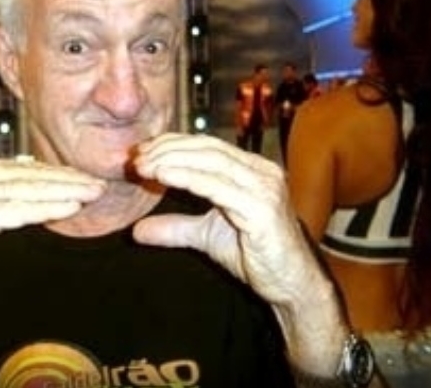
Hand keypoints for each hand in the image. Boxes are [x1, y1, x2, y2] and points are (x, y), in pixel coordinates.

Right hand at [0, 153, 105, 290]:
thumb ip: (1, 187)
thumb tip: (31, 168)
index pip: (27, 169)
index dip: (60, 174)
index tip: (87, 178)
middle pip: (32, 176)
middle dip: (70, 180)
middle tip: (100, 184)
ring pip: (29, 191)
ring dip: (65, 192)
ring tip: (93, 194)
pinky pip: (17, 211)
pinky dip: (46, 208)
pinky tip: (70, 208)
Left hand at [130, 133, 324, 307]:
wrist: (292, 285)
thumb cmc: (258, 257)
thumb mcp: (207, 236)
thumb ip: (176, 227)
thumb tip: (137, 231)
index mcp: (252, 170)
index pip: (207, 146)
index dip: (172, 144)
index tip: (142, 151)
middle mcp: (262, 172)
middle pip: (207, 148)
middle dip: (168, 150)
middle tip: (137, 158)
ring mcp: (265, 188)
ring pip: (211, 162)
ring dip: (172, 161)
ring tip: (144, 166)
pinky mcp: (263, 209)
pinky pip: (219, 187)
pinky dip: (188, 178)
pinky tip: (164, 176)